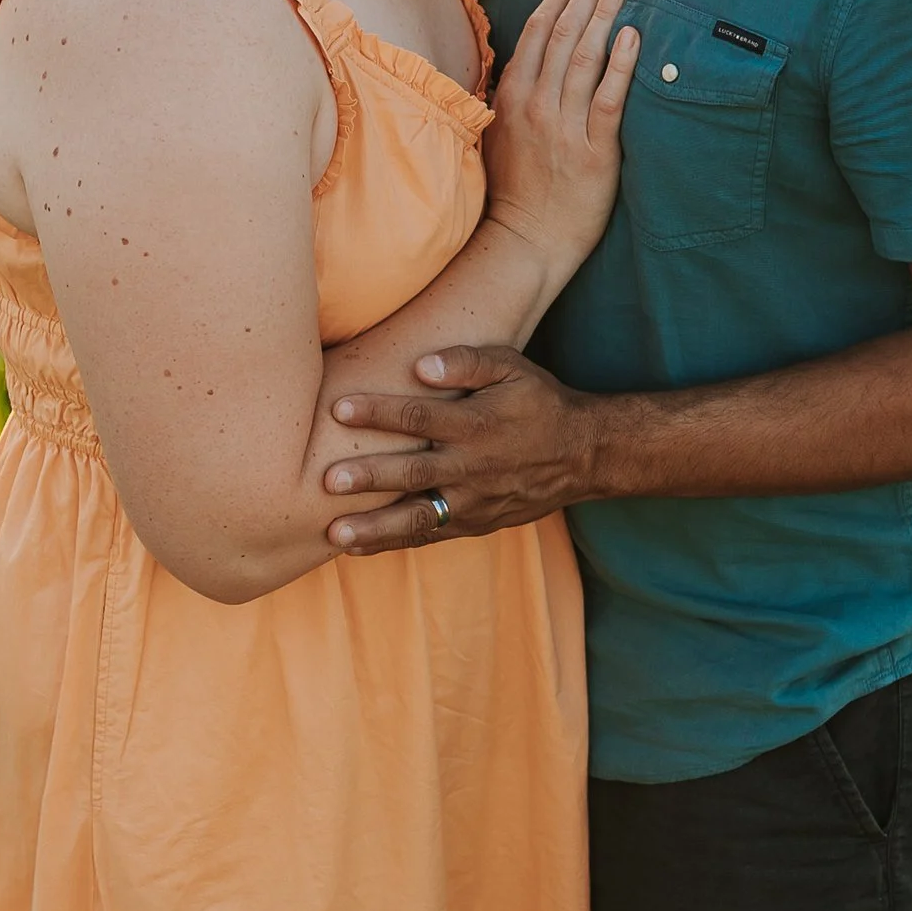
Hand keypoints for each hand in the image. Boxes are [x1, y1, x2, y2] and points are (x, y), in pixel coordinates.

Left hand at [323, 344, 603, 550]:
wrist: (582, 455)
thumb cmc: (538, 403)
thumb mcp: (513, 368)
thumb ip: (468, 362)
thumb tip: (421, 366)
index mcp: (478, 425)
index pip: (421, 418)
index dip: (379, 412)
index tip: (339, 407)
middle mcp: (473, 467)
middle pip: (414, 473)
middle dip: (370, 478)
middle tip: (329, 482)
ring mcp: (473, 502)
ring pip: (419, 518)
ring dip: (375, 528)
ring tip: (335, 535)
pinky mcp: (474, 524)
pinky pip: (429, 536)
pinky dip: (392, 543)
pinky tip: (355, 548)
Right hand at [479, 0, 638, 285]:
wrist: (525, 241)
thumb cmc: (517, 191)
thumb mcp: (502, 133)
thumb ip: (516, 94)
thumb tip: (531, 59)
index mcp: (512, 95)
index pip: (537, 30)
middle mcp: (535, 104)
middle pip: (564, 32)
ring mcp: (563, 127)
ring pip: (585, 57)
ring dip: (606, 13)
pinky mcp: (593, 152)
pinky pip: (608, 100)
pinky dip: (620, 66)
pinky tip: (633, 36)